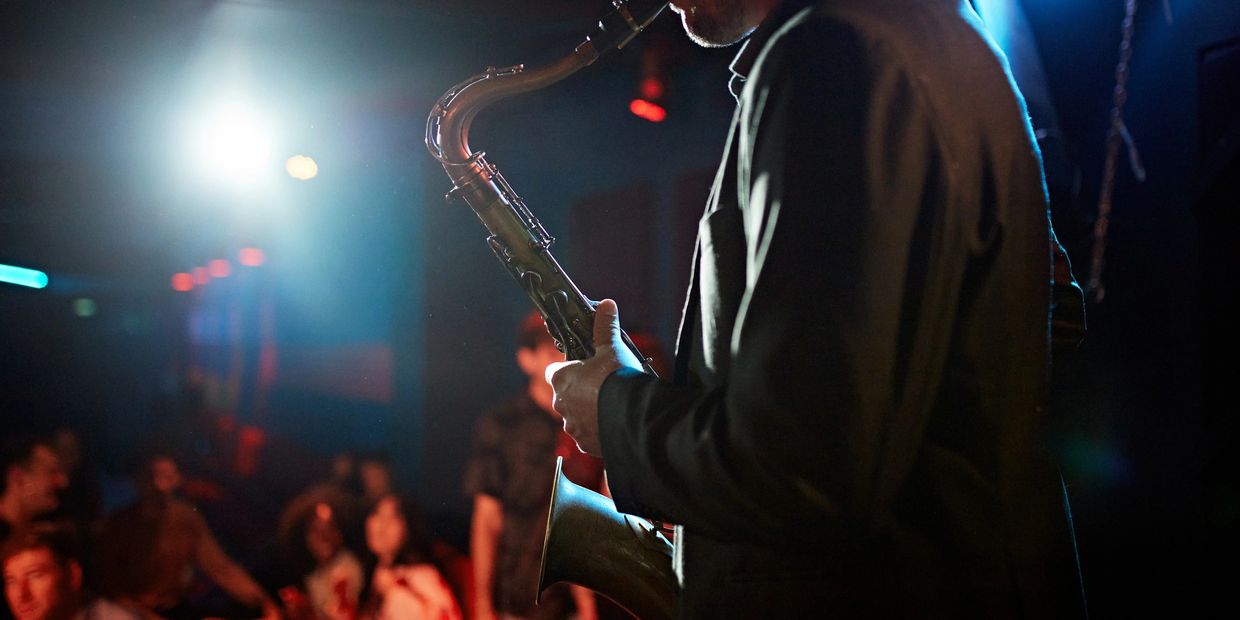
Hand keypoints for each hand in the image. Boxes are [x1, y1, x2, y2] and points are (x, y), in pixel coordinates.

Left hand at [545, 299, 643, 454]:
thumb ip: (606, 327)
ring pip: (575, 418)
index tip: (583, 368)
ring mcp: (572, 427)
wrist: (631, 416)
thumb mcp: (612, 347)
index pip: (553, 372)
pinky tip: (613, 424)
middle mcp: (561, 404)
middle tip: (602, 387)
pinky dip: (597, 431)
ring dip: (588, 413)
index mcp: (561, 379)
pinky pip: (588, 436)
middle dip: (579, 393)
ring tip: (611, 407)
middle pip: (565, 396)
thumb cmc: (616, 378)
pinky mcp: (585, 444)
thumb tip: (606, 304)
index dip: (567, 369)